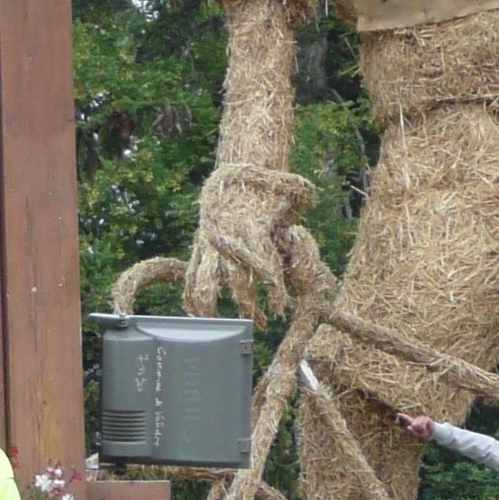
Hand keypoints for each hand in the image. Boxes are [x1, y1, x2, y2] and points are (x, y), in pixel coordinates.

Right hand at [186, 163, 317, 318]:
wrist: (232, 175)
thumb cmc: (265, 187)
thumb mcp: (288, 189)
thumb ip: (300, 199)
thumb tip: (307, 206)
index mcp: (250, 226)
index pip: (263, 264)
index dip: (272, 289)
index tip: (279, 307)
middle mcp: (228, 238)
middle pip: (237, 279)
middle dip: (249, 305)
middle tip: (263, 323)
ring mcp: (210, 243)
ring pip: (207, 280)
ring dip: (212, 305)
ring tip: (220, 324)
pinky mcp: (200, 246)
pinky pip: (191, 272)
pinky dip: (191, 292)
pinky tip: (195, 312)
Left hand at [396, 412, 435, 442]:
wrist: (433, 433)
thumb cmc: (425, 434)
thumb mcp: (418, 435)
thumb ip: (412, 432)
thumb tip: (408, 427)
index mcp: (413, 423)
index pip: (407, 418)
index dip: (402, 416)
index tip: (397, 414)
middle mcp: (417, 419)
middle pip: (413, 425)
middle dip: (416, 430)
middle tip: (420, 431)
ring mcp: (421, 418)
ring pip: (417, 425)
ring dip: (420, 430)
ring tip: (424, 430)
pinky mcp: (426, 418)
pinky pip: (422, 425)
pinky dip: (423, 429)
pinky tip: (425, 429)